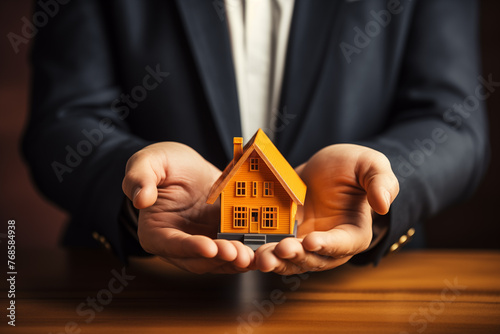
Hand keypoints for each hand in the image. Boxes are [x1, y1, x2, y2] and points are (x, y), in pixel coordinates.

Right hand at [122, 142, 253, 273]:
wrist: (186, 164)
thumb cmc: (163, 163)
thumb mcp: (147, 162)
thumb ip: (139, 178)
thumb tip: (140, 199)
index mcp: (155, 232)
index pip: (171, 245)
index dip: (190, 248)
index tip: (208, 247)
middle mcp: (178, 244)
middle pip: (198, 259)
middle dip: (218, 259)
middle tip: (237, 253)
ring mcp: (201, 243)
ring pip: (218, 260)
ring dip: (234, 261)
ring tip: (250, 256)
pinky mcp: (220, 237)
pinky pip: (233, 248)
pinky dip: (246, 251)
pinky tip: (260, 250)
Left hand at [254, 144, 398, 274]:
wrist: (322, 167)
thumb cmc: (351, 167)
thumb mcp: (370, 165)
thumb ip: (380, 182)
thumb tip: (384, 205)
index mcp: (353, 233)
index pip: (343, 244)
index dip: (328, 245)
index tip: (312, 241)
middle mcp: (328, 246)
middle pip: (313, 259)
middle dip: (296, 256)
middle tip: (281, 249)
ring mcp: (303, 244)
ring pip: (289, 261)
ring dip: (275, 261)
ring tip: (260, 257)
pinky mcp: (283, 237)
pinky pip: (271, 249)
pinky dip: (258, 252)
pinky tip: (245, 251)